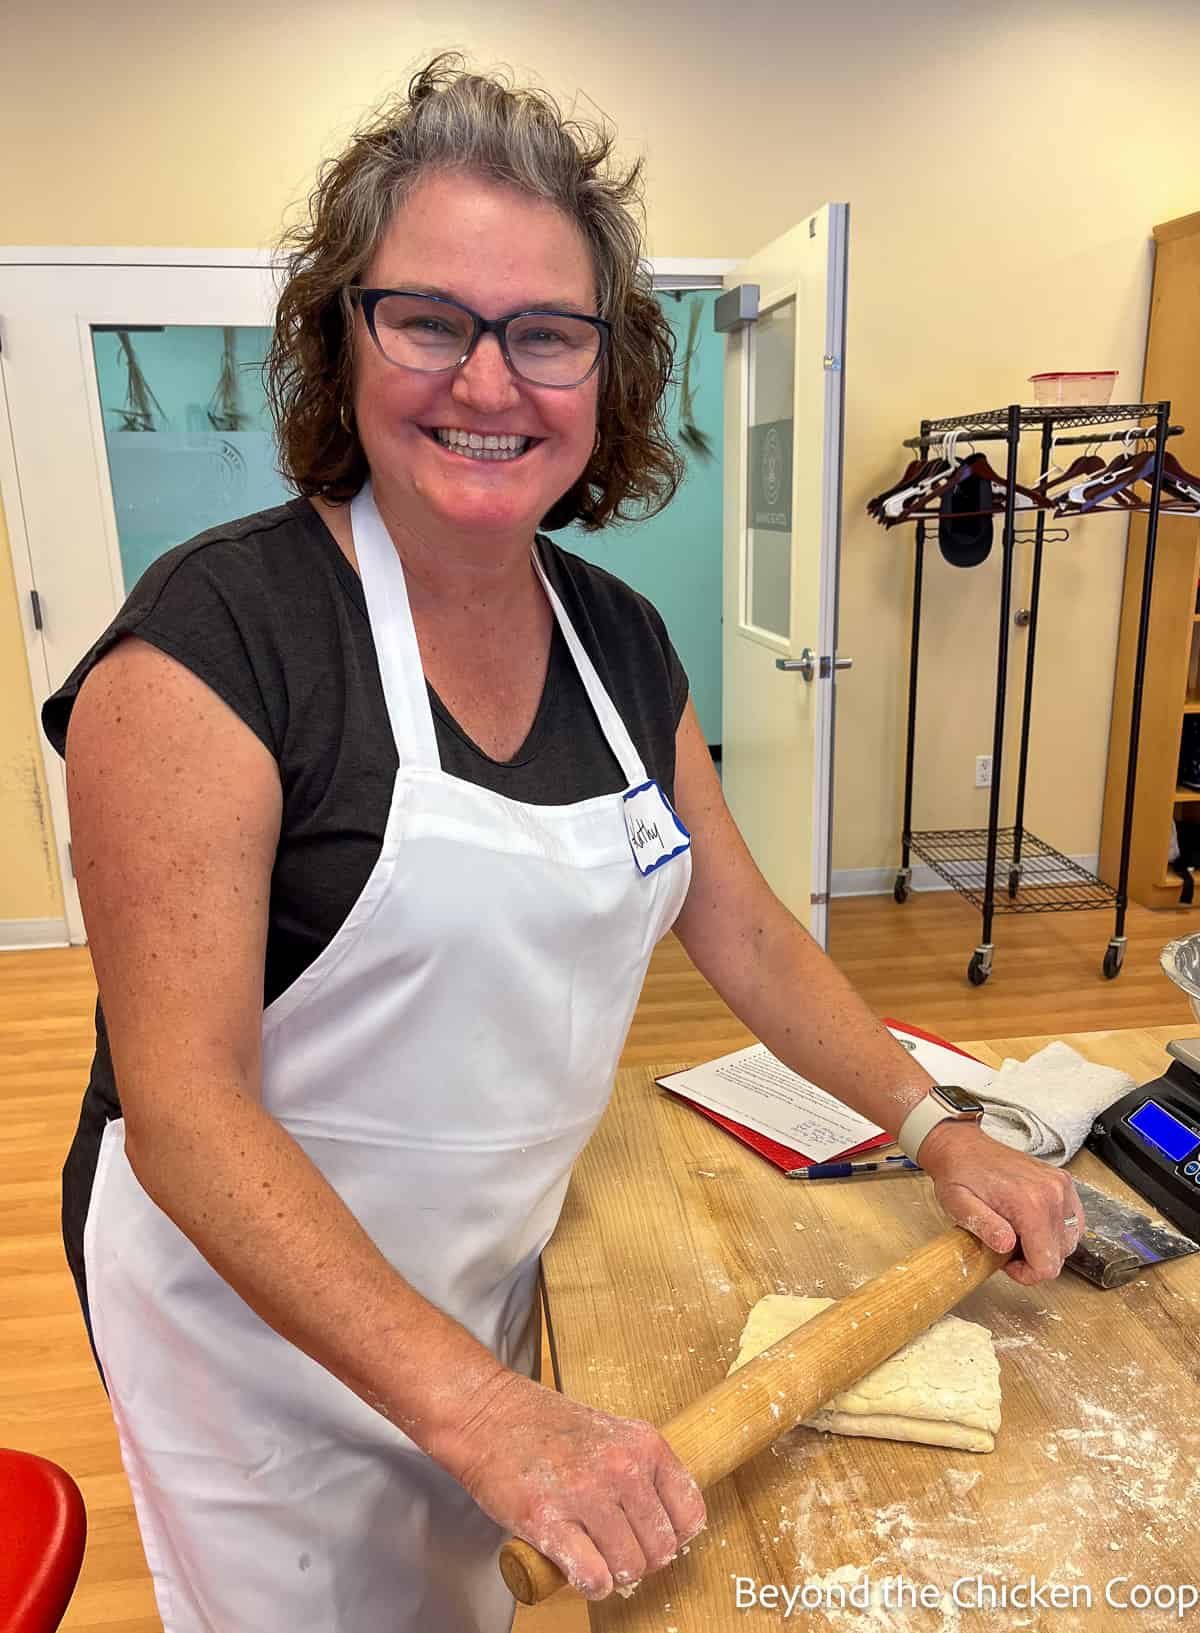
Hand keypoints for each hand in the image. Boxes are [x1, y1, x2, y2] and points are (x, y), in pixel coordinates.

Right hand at [432, 1370, 705, 1599]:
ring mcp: (585, 1493)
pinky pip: (593, 1576)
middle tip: (616, 1549)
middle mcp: (622, 1467)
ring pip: (629, 1567)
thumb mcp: (613, 1433)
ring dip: (614, 1573)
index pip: (690, 1516)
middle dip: (640, 1558)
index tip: (651, 1536)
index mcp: (644, 1444)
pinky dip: (591, 1585)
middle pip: (661, 1550)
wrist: (490, 1415)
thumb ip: (642, 1473)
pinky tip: (581, 1571)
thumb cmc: (548, 1427)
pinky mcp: (548, 1520)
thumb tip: (667, 1529)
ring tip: (594, 1554)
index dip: (671, 1536)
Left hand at [916, 1122, 1084, 1285]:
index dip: (1027, 1274)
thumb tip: (1006, 1245)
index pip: (1048, 1264)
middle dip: (1035, 1259)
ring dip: (1046, 1245)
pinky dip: (1056, 1230)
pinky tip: (1032, 1224)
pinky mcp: (1063, 1181)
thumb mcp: (958, 1204)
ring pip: (1070, 1240)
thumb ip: (983, 1226)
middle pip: (1060, 1254)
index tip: (1008, 1264)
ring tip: (1018, 1233)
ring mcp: (1061, 1185)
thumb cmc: (960, 1174)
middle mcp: (1053, 1192)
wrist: (964, 1147)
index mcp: (1029, 1201)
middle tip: (1008, 1246)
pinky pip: (1074, 1221)